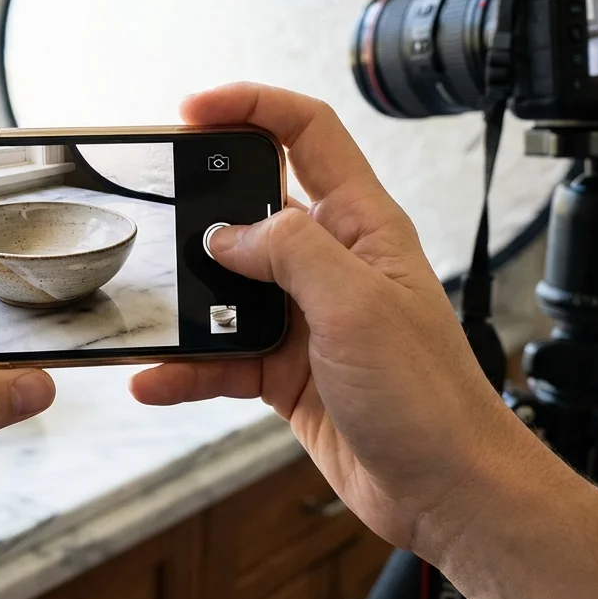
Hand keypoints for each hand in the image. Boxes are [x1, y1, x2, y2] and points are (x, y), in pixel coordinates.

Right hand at [129, 83, 543, 559]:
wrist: (445, 491)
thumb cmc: (429, 398)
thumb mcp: (356, 305)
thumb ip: (289, 252)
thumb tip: (226, 234)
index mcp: (362, 226)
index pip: (308, 134)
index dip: (254, 107)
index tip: (195, 111)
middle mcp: (332, 264)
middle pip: (254, 208)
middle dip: (203, 206)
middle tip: (157, 207)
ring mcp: (306, 318)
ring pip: (228, 288)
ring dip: (188, 301)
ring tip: (152, 309)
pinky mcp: (286, 369)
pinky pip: (222, 356)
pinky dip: (187, 368)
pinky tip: (157, 378)